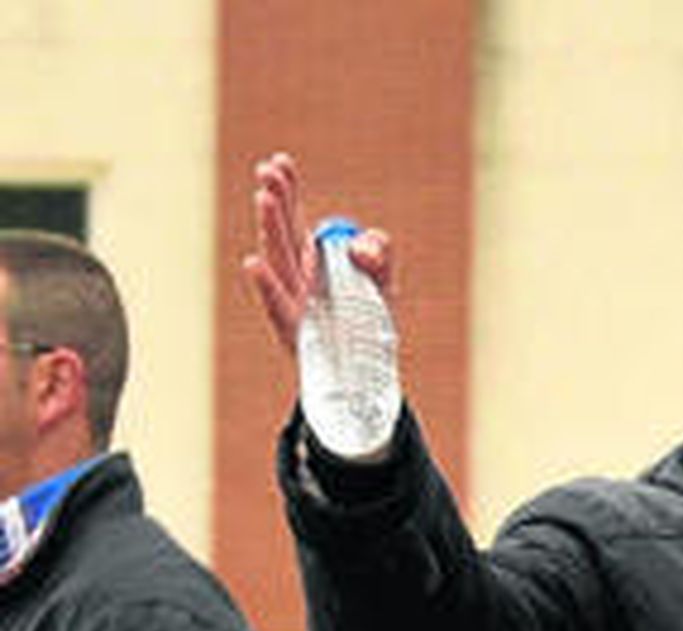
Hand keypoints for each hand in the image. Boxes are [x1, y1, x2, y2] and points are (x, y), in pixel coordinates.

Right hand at [242, 152, 393, 355]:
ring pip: (277, 256)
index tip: (279, 161)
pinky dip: (265, 283)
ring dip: (270, 225)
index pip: (297, 216)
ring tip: (263, 197)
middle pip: (284, 229)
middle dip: (276, 197)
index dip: (289, 189)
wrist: (363, 371)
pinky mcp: (291, 326)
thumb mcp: (384, 283)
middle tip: (266, 169)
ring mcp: (292, 297)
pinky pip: (275, 302)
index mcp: (315, 257)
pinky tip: (252, 263)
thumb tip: (360, 245)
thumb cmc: (368, 323)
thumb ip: (379, 254)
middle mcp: (298, 273)